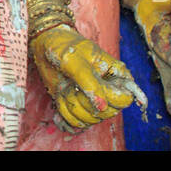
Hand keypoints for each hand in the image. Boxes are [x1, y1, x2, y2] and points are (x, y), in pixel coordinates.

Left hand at [31, 24, 145, 130]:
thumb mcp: (75, 62)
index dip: (108, 98)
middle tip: (72, 85)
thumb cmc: (64, 47)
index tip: (88, 87)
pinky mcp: (79, 107)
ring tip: (65, 87)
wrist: (46, 48)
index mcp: (116, 75)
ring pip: (90, 120)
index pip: (124, 99)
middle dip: (84, 102)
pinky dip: (64, 114)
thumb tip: (102, 106)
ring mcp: (94, 101)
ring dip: (72, 106)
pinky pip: (76, 123)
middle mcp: (108, 91)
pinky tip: (59, 99)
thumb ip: (90, 83)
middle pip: (107, 113)